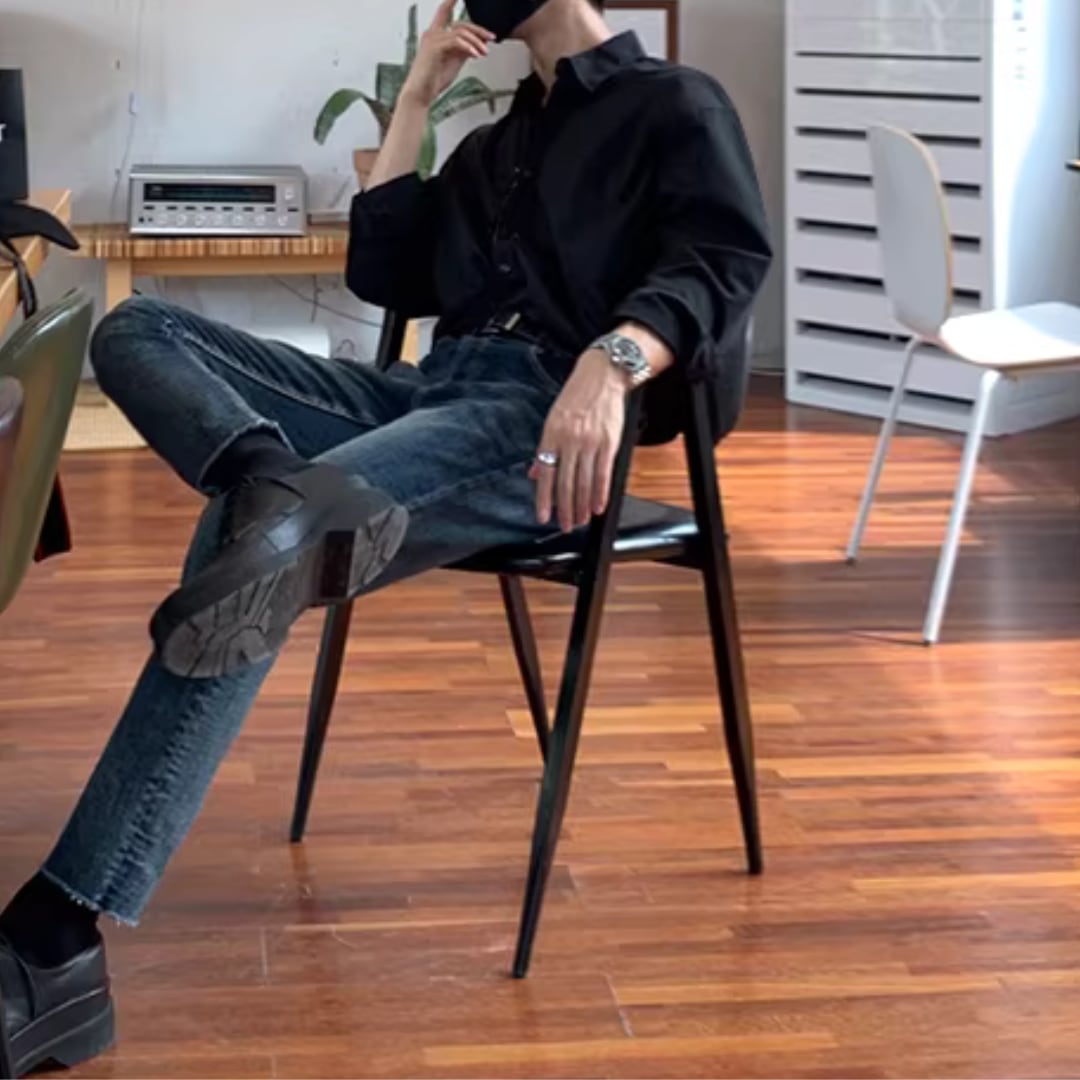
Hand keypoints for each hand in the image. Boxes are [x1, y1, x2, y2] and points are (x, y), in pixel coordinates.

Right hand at [401, 0, 494, 107]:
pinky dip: (468, 47)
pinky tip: (475, 55)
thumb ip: (463, 50)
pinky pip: (456, 41)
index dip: (451, 2)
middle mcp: (433, 34)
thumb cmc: (433, 80)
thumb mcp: (454, 62)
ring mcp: (432, 39)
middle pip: (460, 24)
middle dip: (478, 31)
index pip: (444, 13)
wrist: (421, 94)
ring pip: (460, 32)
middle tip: (490, 38)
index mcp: (436, 36)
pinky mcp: (434, 48)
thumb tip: (477, 43)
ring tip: (484, 53)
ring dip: (476, 43)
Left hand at [530, 350, 630, 532]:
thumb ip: (545, 449)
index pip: (545, 473)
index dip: (544, 499)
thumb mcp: (553, 419)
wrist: (603, 375)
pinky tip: (597, 507)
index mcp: (551, 434)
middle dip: (564, 509)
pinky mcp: (609, 443)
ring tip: (579, 521)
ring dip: (581, 506)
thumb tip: (535, 473)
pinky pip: (603, 474)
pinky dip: (600, 494)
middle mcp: (569, 440)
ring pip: (584, 482)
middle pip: (565, 483)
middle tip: (565, 526)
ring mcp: (590, 442)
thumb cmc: (577, 397)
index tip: (543, 517)